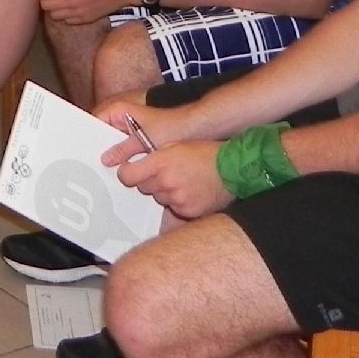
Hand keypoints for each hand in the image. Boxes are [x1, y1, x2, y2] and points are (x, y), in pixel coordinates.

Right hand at [93, 95, 184, 160]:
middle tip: (96, 166)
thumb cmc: (171, 128)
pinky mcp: (136, 133)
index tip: (87, 155)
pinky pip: (123, 144)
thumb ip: (123, 150)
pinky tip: (124, 167)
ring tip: (108, 169)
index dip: (89, 138)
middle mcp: (119, 114)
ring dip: (113, 153)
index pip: (94, 123)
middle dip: (100, 148)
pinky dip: (123, 154)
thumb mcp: (144, 141)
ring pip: (112, 140)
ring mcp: (127, 123)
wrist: (195, 128)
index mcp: (117, 108)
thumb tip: (105, 160)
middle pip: (101, 132)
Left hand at [109, 141, 231, 219]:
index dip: (126, 174)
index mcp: (160, 163)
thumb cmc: (202, 153)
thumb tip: (129, 165)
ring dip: (164, 192)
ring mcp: (177, 198)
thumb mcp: (173, 146)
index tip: (129, 172)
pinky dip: (178, 201)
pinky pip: (174, 208)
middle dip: (149, 181)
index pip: (127, 176)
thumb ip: (151, 156)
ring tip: (181, 181)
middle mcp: (166, 182)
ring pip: (159, 198)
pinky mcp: (188, 211)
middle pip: (143, 188)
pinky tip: (190, 191)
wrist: (232, 169)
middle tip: (165, 173)